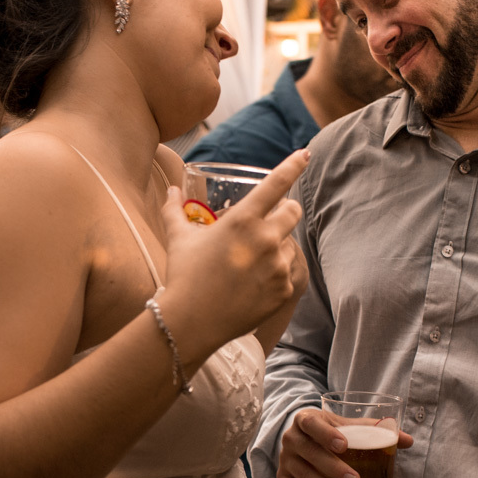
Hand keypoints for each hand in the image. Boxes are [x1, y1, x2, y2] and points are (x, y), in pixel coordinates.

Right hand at [158, 150, 307, 360]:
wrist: (191, 323)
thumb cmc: (183, 276)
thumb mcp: (178, 238)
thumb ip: (175, 209)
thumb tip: (172, 190)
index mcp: (243, 220)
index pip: (277, 184)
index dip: (294, 165)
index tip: (305, 154)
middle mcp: (266, 239)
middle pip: (293, 211)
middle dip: (284, 211)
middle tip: (269, 222)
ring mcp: (278, 266)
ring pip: (290, 244)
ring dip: (278, 245)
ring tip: (252, 261)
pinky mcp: (284, 290)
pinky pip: (289, 271)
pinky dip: (277, 272)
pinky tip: (256, 281)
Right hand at [277, 409, 413, 477]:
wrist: (304, 437)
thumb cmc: (331, 431)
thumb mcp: (348, 425)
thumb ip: (375, 430)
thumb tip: (408, 440)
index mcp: (306, 419)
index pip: (312, 424)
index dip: (326, 434)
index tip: (344, 446)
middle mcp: (292, 437)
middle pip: (309, 452)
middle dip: (332, 468)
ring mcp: (285, 458)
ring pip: (302, 473)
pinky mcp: (282, 476)